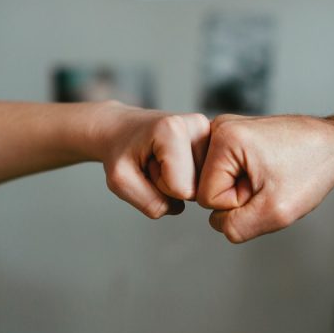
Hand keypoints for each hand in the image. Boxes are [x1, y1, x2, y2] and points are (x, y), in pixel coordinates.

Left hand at [88, 101, 209, 218]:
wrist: (120, 128)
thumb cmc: (119, 150)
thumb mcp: (120, 182)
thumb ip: (150, 203)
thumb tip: (180, 207)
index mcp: (174, 129)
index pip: (182, 189)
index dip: (160, 187)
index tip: (147, 165)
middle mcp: (198, 125)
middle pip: (196, 187)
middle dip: (171, 184)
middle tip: (153, 162)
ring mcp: (210, 131)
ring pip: (203, 184)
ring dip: (179, 179)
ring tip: (161, 159)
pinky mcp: (214, 139)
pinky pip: (206, 177)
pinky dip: (188, 175)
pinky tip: (174, 159)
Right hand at [196, 114, 333, 242]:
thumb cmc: (312, 169)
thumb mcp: (276, 212)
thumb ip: (236, 227)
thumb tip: (217, 222)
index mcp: (224, 137)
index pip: (207, 198)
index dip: (239, 202)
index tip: (266, 186)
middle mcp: (219, 127)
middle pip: (208, 187)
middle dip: (239, 195)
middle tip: (270, 181)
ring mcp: (225, 130)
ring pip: (218, 182)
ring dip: (244, 188)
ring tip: (269, 175)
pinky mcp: (233, 136)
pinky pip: (226, 173)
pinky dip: (246, 179)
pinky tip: (266, 170)